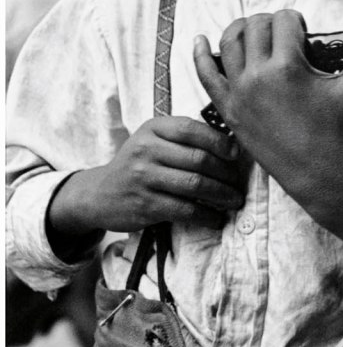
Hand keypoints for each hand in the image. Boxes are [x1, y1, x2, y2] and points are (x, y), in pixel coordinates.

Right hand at [47, 116, 244, 243]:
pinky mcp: (145, 204)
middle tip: (239, 183)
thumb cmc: (138, 163)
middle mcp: (146, 150)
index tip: (236, 154)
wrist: (99, 193)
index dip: (219, 141)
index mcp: (153, 128)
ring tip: (234, 200)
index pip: (191, 129)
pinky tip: (216, 218)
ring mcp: (144, 177)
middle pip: (198, 159)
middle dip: (225, 173)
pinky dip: (206, 215)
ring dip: (221, 195)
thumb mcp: (153, 139)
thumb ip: (184, 137)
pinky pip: (184, 210)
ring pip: (194, 185)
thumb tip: (231, 144)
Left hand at [194, 11, 342, 247]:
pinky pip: (206, 76)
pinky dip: (200, 54)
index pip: (284, 20)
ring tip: (252, 31)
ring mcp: (239, 91)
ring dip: (241, 29)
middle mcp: (258, 74)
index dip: (295, 20)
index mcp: (288, 65)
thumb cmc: (335, 127)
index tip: (300, 30)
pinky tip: (200, 41)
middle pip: (255, 26)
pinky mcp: (228, 108)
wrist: (316, 168)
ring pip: (230, 41)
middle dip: (270, 22)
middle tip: (281, 33)